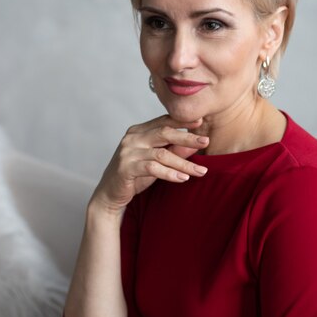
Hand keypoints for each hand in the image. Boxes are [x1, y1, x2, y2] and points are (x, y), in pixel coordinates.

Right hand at [91, 115, 208, 215]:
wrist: (110, 194)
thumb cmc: (135, 176)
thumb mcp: (157, 162)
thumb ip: (174, 151)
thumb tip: (196, 145)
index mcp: (139, 131)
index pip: (163, 121)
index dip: (182, 121)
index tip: (200, 123)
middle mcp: (132, 138)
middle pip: (164, 133)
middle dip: (187, 138)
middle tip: (206, 142)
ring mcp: (128, 152)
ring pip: (161, 154)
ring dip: (183, 163)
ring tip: (201, 171)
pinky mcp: (126, 168)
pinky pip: (152, 168)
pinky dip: (170, 173)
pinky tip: (183, 178)